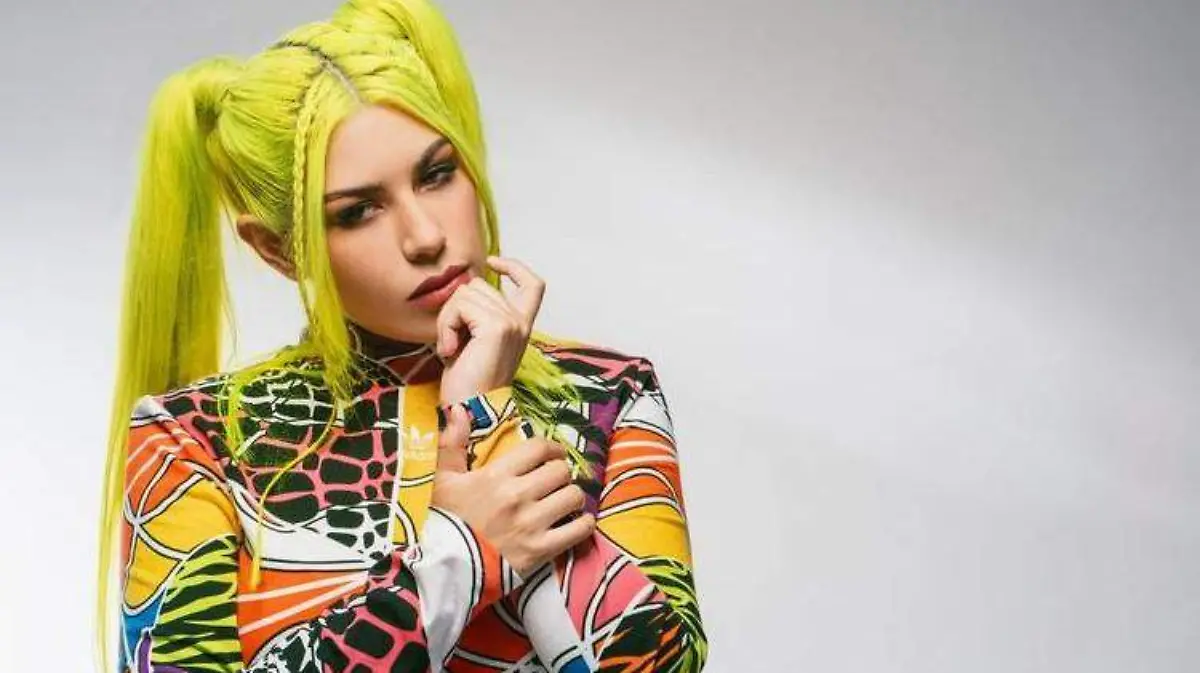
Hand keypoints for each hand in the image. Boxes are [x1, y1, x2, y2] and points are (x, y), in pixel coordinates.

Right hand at [432, 405, 594, 577]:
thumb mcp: (442, 479)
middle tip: (556, 480)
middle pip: (560, 471)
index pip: (539, 449)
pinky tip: (577, 522)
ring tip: (564, 500)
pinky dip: (584, 524)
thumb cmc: (443, 521)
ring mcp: (530, 525)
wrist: (442, 569)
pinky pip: (578, 530)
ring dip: (572, 496)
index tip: (554, 454)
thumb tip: (459, 409)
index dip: (552, 448)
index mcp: (495, 476)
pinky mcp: (540, 552)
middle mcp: (516, 496)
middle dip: (561, 473)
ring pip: (573, 497)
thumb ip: (452, 443)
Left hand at [436, 256, 545, 405]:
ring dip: (447, 320)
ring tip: (451, 349)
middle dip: (455, 309)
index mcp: (521, 326)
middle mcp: (521, 322)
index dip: (513, 266)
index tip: (493, 263)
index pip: (532, 284)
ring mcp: (511, 323)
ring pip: (464, 294)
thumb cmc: (468, 384)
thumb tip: (462, 288)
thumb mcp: (475, 341)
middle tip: (452, 342)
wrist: (471, 412)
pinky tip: (450, 351)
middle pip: (478, 285)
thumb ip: (477, 315)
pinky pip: (459, 308)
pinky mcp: (496, 327)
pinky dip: (446, 327)